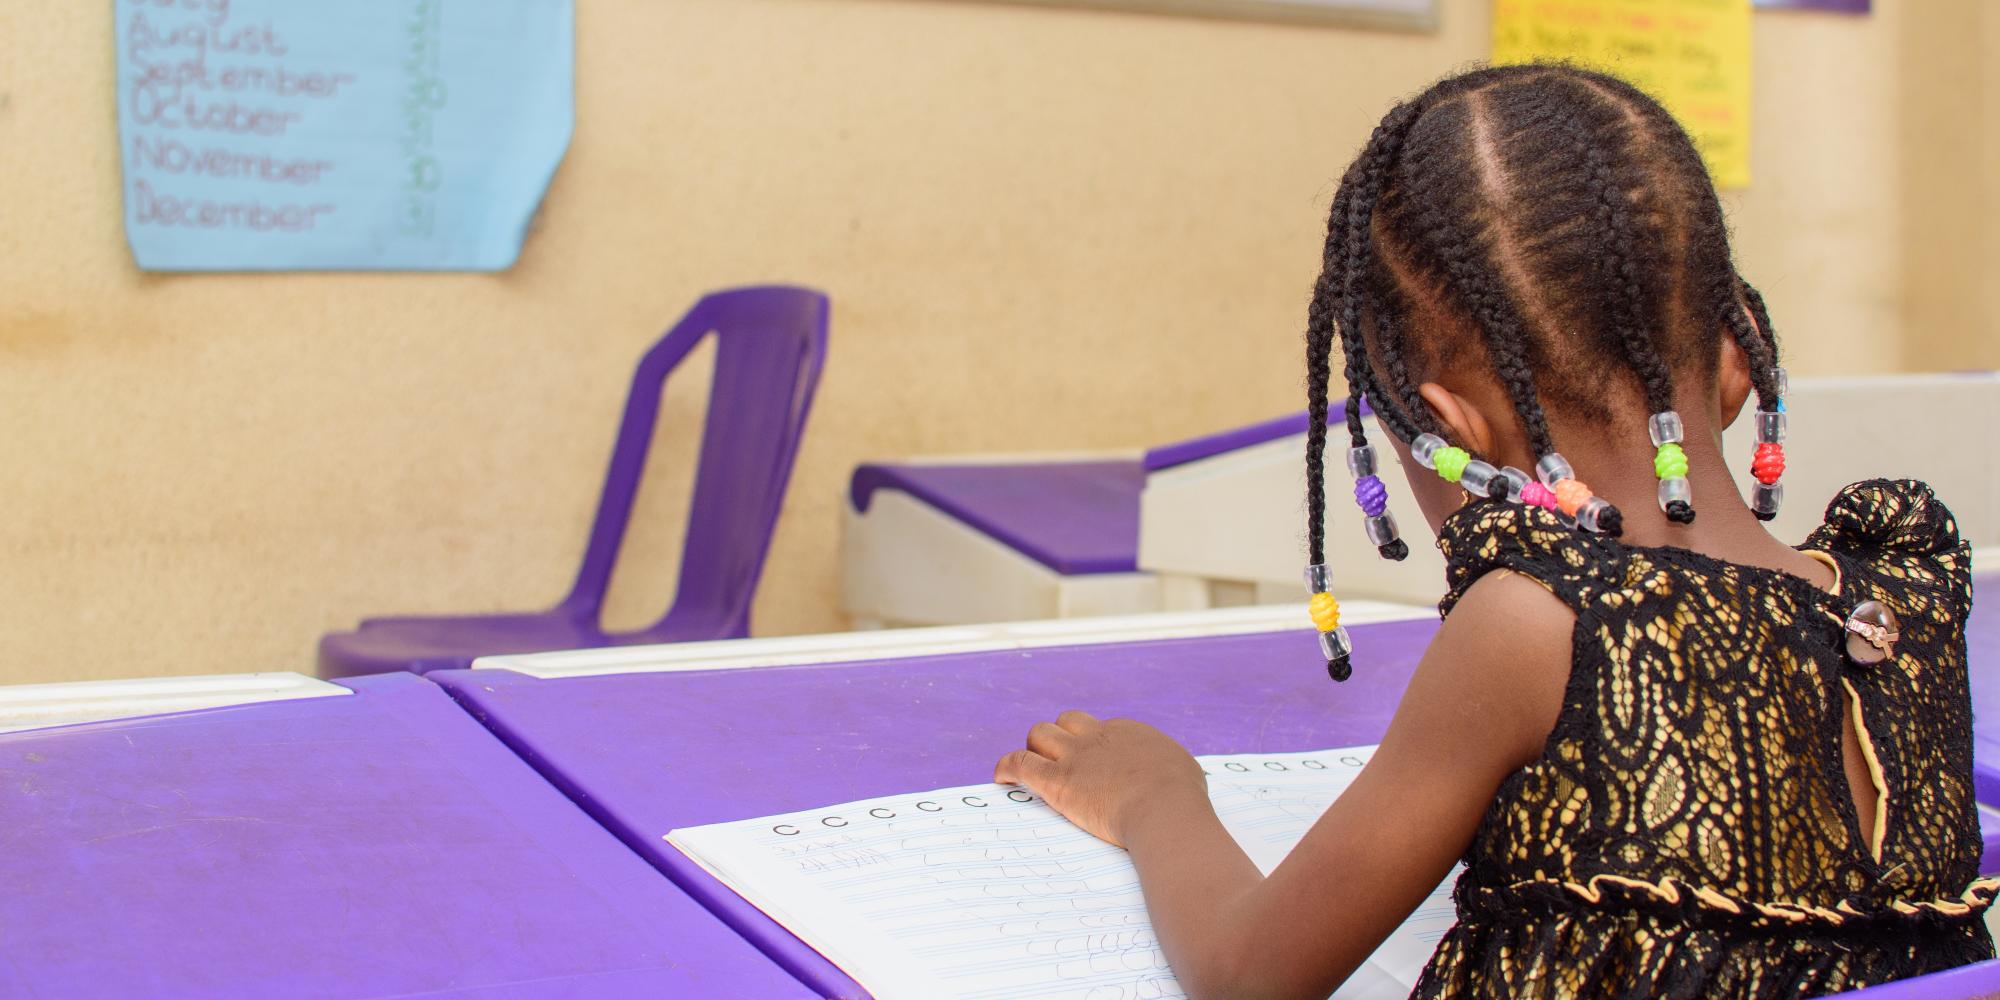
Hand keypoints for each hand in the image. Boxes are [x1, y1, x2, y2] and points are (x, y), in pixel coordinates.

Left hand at [993, 711, 1206, 847]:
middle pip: (1067, 721)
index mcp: (1126, 733)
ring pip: (1040, 733)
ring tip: (1031, 766)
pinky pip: (1020, 763)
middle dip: (1060, 736)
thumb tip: (1172, 773)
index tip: (1094, 765)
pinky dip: (1006, 766)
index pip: (1099, 729)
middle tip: (1059, 760)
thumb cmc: (1181, 796)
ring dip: (1034, 747)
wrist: (1164, 808)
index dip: (1093, 745)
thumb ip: (1167, 767)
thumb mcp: (1181, 769)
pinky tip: (1000, 777)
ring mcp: (1075, 757)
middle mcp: (1097, 737)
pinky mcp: (1057, 782)